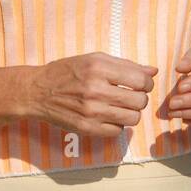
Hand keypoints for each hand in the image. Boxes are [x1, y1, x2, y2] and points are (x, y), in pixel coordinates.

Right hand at [26, 52, 156, 136]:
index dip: (146, 83)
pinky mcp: (86, 128)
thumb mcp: (95, 59)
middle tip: (130, 95)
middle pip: (140, 101)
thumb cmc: (68, 71)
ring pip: (132, 118)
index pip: (141, 80)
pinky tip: (108, 116)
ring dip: (131, 113)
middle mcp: (95, 90)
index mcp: (99, 68)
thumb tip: (153, 72)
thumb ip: (126, 65)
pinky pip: (117, 131)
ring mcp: (91, 111)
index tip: (141, 84)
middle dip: (140, 98)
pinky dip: (117, 124)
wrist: (37, 91)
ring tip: (120, 106)